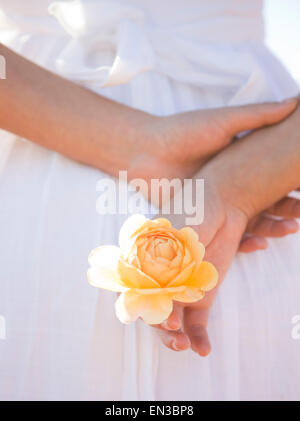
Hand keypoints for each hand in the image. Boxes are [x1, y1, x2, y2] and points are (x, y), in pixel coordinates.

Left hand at [131, 99, 298, 252]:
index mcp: (238, 163)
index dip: (290, 185)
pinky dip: (243, 241)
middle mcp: (230, 185)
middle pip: (264, 201)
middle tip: (299, 218)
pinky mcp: (202, 218)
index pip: (272, 178)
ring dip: (269, 228)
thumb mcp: (223, 121)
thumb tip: (293, 103)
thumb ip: (256, 117)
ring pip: (249, 220)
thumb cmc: (184, 132)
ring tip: (286, 231)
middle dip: (285, 211)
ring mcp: (216, 203)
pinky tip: (258, 244)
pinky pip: (225, 234)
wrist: (144, 151)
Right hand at [151, 179, 299, 354]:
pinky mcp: (201, 296)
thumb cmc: (196, 208)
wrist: (225, 204)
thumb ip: (168, 251)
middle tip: (171, 330)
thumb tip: (156, 277)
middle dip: (158, 323)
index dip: (136, 301)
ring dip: (174, 335)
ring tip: (184, 344)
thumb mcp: (180, 226)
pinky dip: (198, 336)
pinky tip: (203, 349)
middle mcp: (158, 277)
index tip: (148, 309)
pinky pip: (196, 321)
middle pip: (150, 308)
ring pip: (172, 319)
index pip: (131, 286)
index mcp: (143, 259)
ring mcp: (179, 288)